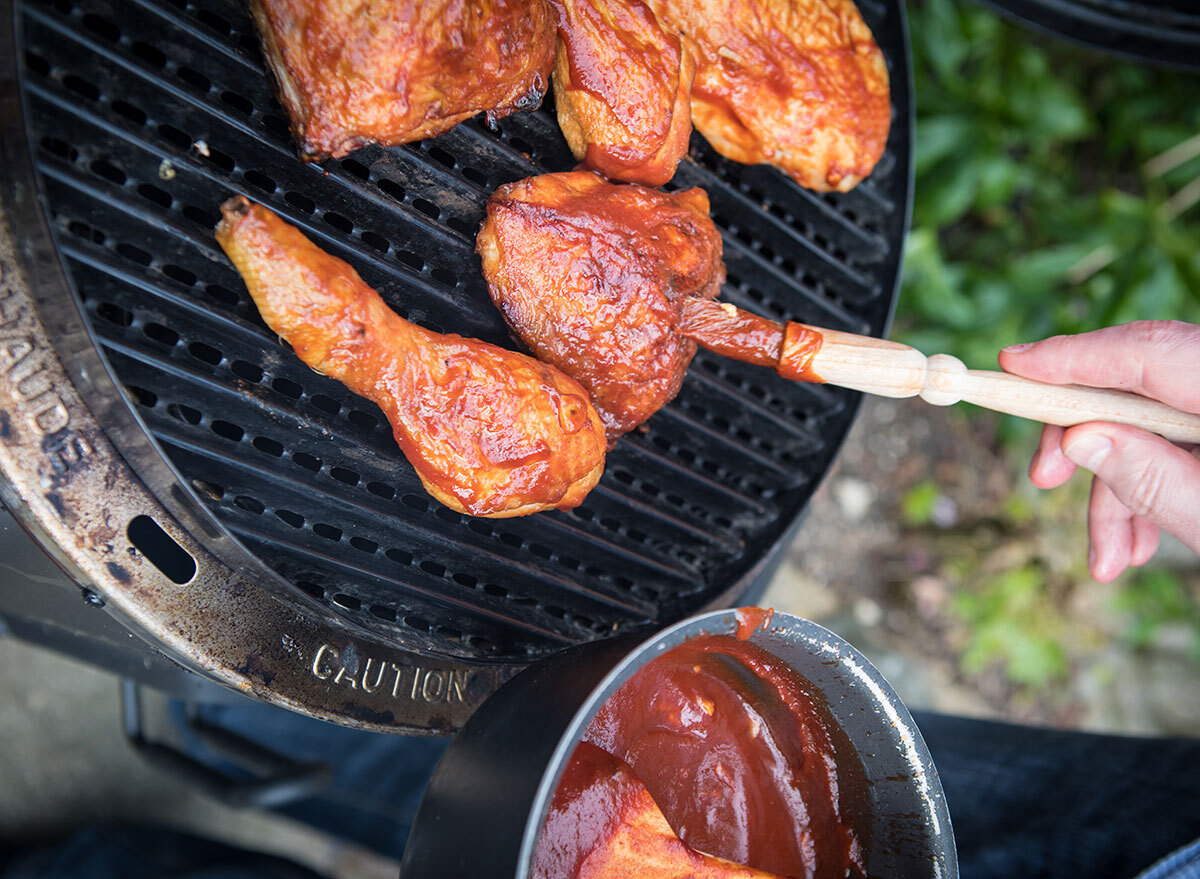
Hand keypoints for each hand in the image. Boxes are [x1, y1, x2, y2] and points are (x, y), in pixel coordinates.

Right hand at [998, 320, 1199, 581]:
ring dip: (1118, 488)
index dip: (1074, 357)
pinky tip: (1137, 542)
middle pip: (1137, 385)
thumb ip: (1151, 477)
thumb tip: (1078, 440)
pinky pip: (1174, 439)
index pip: (1148, 352)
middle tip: (1044, 480)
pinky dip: (1149, 487)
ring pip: (1150, 423)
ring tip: (1109, 556)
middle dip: (1084, 439)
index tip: (1012, 364)